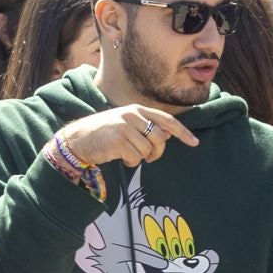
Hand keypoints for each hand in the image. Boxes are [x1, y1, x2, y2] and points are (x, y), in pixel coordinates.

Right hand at [55, 105, 198, 169]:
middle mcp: (132, 115)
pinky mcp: (118, 140)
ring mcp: (125, 127)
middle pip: (160, 138)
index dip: (182, 132)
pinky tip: (120, 157)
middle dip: (157, 153)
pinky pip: (136, 158)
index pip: (166, 120)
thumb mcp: (127, 125)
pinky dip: (131, 162)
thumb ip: (147, 128)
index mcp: (137, 110)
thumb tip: (168, 134)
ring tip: (127, 154)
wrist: (78, 138)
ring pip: (148, 150)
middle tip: (149, 158)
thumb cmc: (105, 133)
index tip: (194, 142)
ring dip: (140, 158)